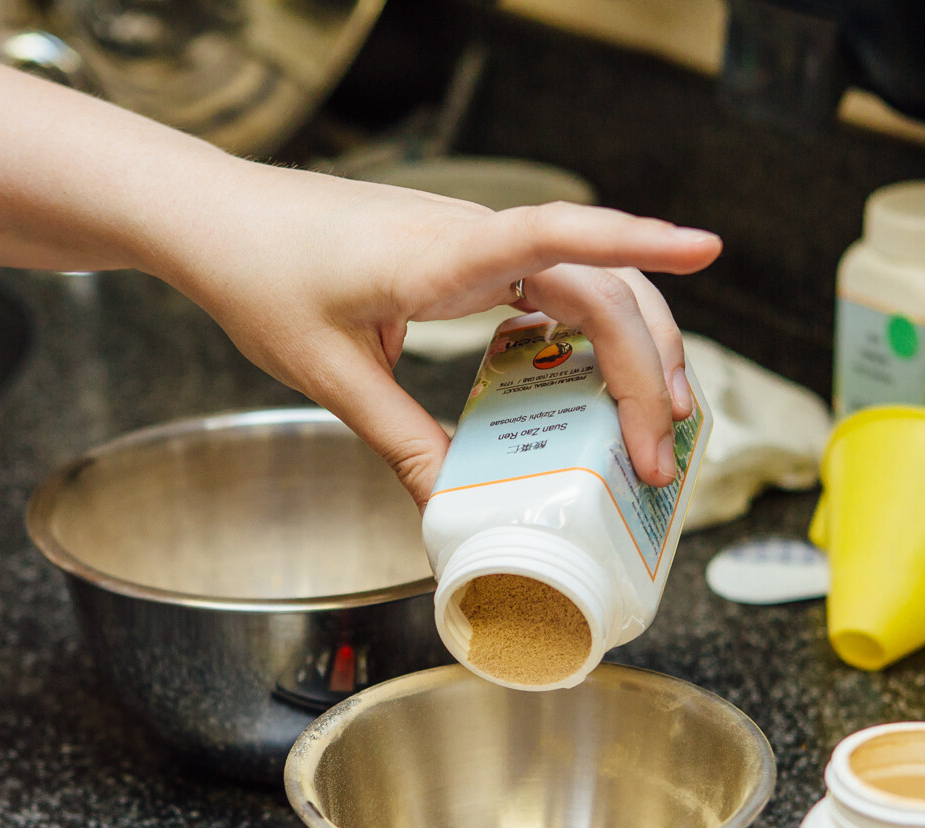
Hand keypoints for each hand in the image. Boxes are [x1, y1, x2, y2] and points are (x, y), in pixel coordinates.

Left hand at [157, 164, 721, 504]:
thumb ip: (399, 441)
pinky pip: (554, 290)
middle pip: (600, 288)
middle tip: (657, 456)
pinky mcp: (468, 258)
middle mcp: (475, 238)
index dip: (637, 241)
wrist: (219, 219)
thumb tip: (453, 510)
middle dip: (645, 370)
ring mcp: (476, 244)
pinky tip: (587, 384)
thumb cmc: (261, 276)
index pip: (560, 236)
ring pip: (590, 286)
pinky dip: (588, 338)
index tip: (705, 247)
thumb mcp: (328, 376)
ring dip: (632, 352)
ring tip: (650, 426)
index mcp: (443, 254)